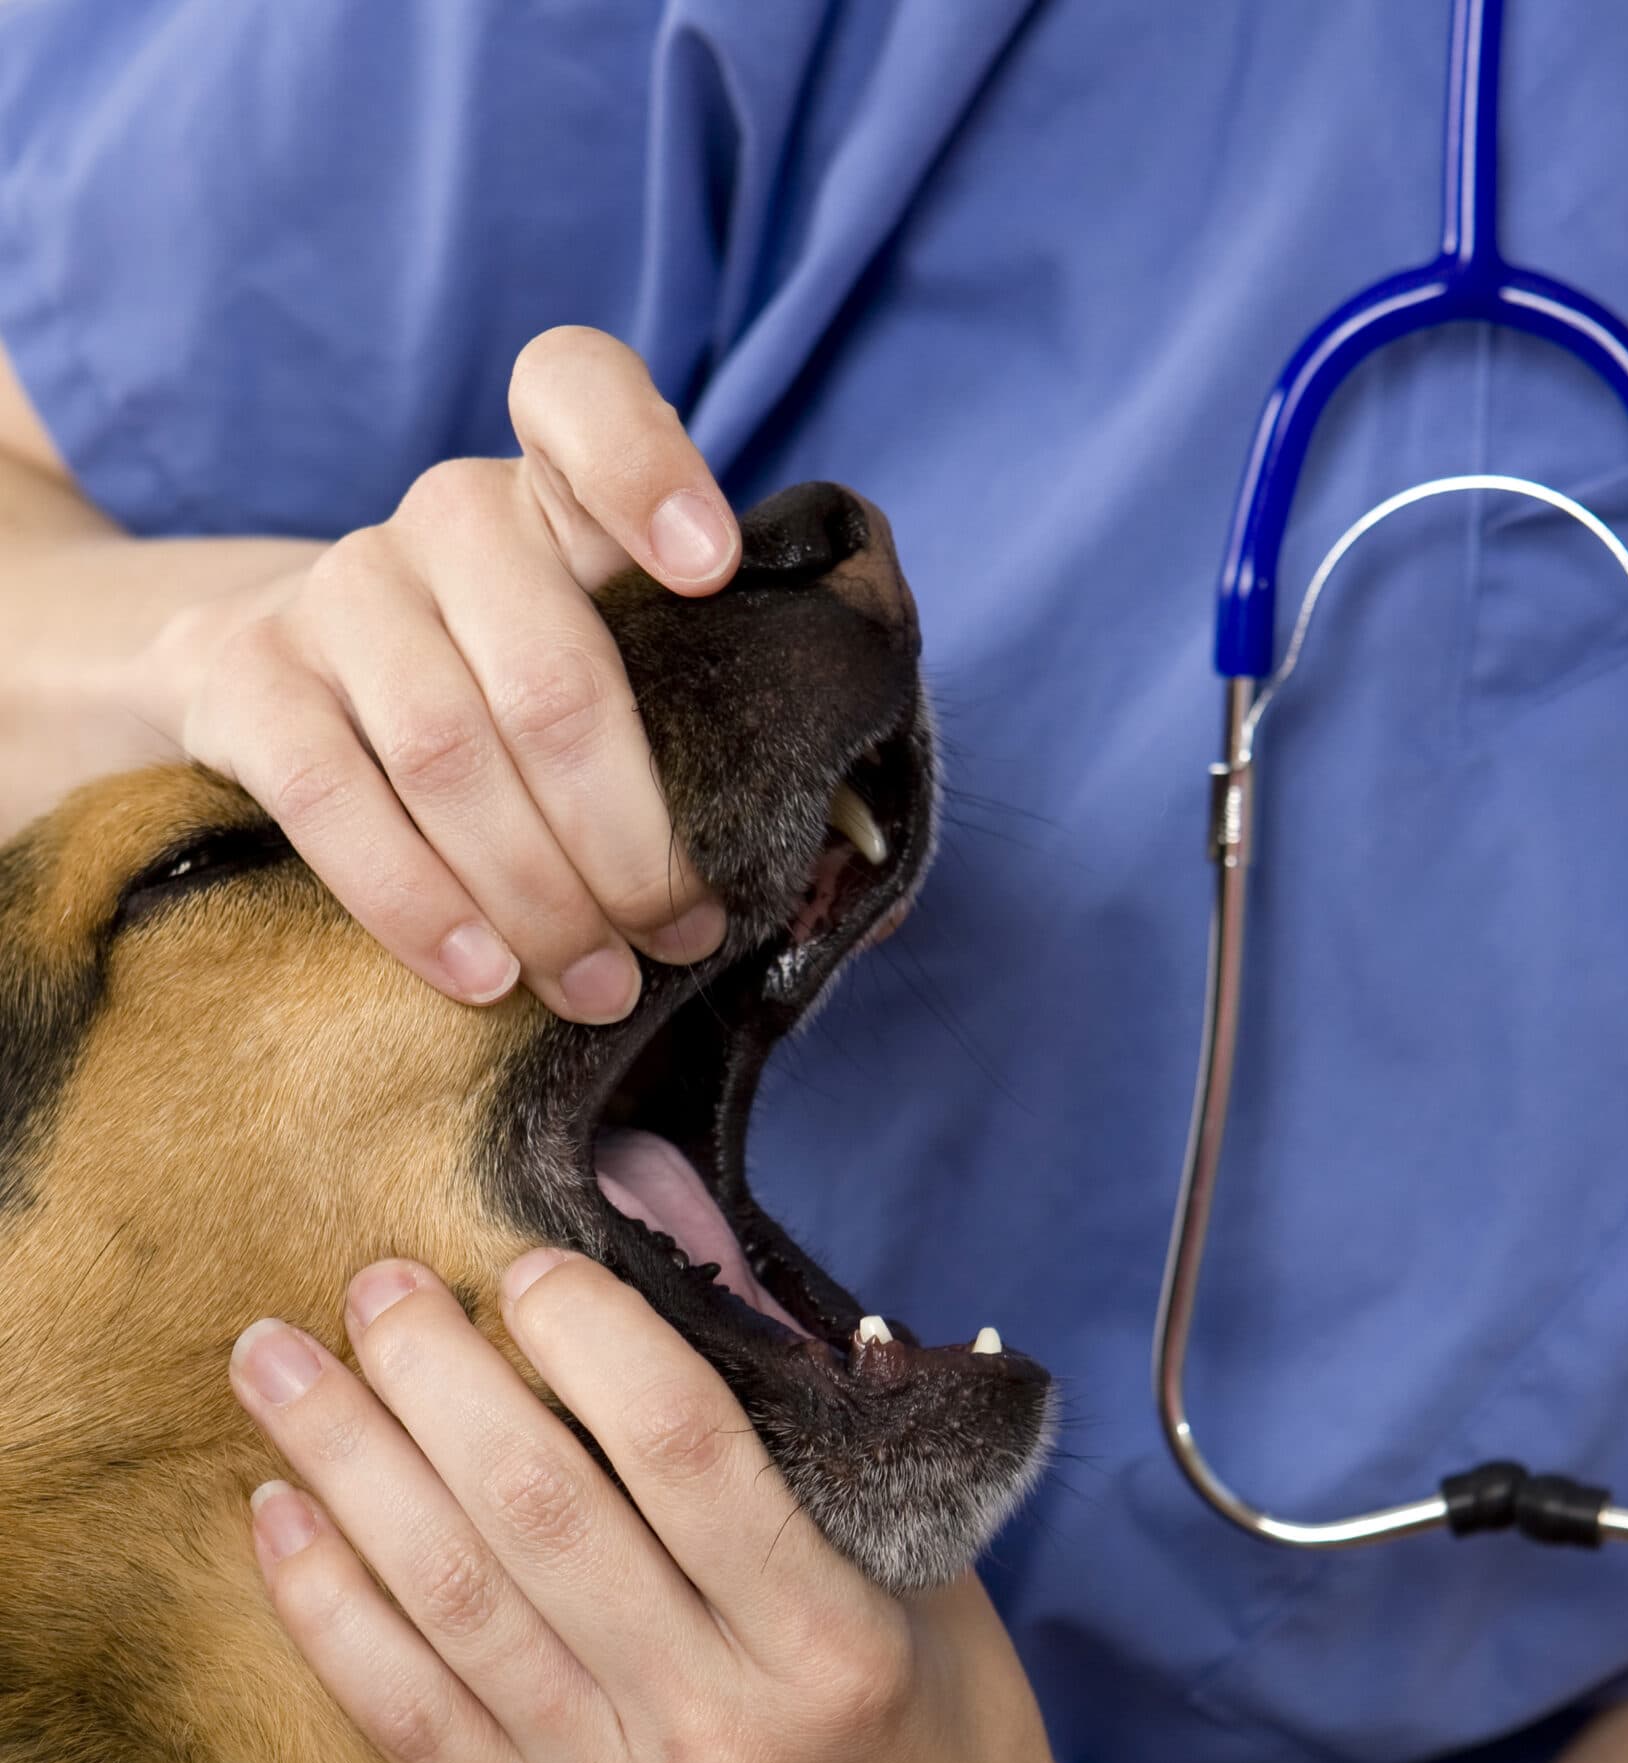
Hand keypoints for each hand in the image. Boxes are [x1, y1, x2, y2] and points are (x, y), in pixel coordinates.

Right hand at [141, 329, 740, 1021]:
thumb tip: (859, 857)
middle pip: (551, 672)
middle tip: (676, 933)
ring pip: (448, 752)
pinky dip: (415, 901)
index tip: (709, 568)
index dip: (644, 465)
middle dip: (630, 837)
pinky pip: (332, 798)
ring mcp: (337, 593)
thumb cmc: (510, 706)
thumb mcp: (618, 680)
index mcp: (553, 492)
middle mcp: (445, 518)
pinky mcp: (247, 680)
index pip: (574, 391)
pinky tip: (481, 974)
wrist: (286, 696)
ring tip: (595, 985)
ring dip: (538, 895)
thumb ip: (721, 725)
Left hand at [227, 1250, 1131, 1762]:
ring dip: (348, 1465)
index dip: (592, 1337)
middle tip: (377, 1286)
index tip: (530, 1267)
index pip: (686, 1453)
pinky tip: (279, 1516)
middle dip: (435, 1377)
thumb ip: (815, 1419)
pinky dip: (329, 1611)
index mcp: (831, 1644)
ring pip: (450, 1604)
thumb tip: (692, 1251)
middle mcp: (716, 1729)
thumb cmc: (945, 1732)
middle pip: (539, 1514)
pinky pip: (406, 1722)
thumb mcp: (930, 1569)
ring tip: (277, 1363)